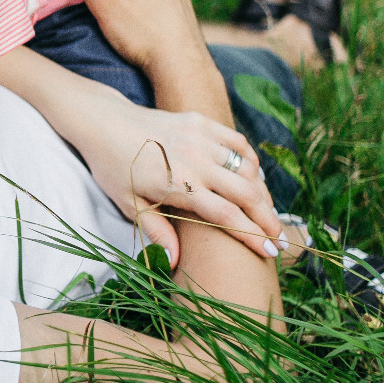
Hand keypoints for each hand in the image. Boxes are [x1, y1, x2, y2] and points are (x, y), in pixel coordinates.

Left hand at [72, 89, 282, 263]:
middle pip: (246, 193)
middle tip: (280, 239)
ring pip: (247, 168)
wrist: (103, 122)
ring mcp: (200, 138)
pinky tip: (254, 178)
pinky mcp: (201, 122)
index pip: (226, 215)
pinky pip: (238, 143)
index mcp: (178, 185)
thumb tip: (176, 260)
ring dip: (262, 192)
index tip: (270, 252)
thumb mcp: (128, 203)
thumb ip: (156, 230)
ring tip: (266, 213)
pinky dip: (251, 162)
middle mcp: (194, 160)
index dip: (251, 236)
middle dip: (268, 219)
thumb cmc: (114, 168)